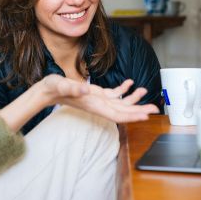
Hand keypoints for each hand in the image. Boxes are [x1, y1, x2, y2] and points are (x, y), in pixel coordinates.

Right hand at [40, 75, 158, 123]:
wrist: (46, 91)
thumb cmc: (53, 89)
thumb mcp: (61, 85)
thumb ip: (72, 88)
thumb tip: (84, 89)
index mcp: (93, 105)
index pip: (117, 115)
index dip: (132, 116)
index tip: (145, 116)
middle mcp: (98, 105)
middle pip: (123, 111)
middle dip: (139, 110)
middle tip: (155, 108)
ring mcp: (98, 100)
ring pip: (120, 102)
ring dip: (133, 98)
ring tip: (145, 91)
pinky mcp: (96, 94)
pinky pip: (113, 94)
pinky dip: (123, 89)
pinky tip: (130, 83)